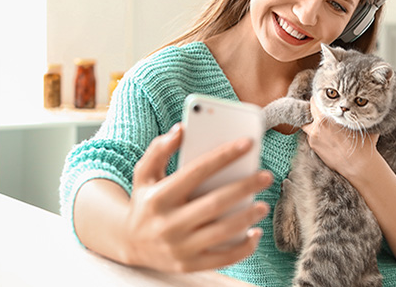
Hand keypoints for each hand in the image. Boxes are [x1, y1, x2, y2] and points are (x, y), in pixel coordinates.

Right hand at [122, 123, 272, 271]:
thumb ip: (159, 150)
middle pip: (215, 203)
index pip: (197, 171)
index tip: (248, 143)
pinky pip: (222, 258)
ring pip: (221, 232)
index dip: (224, 155)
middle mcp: (168, 224)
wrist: (130, 244)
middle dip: (244, 187)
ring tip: (263, 204)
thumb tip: (181, 129)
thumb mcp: (144, 174)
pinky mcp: (188, 264)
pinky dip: (243, 247)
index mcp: (159, 197)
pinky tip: (255, 233)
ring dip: (247, 217)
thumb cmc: (146, 201)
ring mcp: (179, 247)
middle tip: (266, 176)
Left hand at [301, 98, 379, 179]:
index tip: (322, 98)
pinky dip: (317, 133)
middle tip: (322, 108)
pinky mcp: (314, 147)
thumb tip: (356, 103)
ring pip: (307, 124)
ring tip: (323, 122)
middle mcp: (316, 128)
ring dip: (313, 122)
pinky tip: (327, 136)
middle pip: (308, 112)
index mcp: (325, 119)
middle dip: (314, 109)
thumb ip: (353, 112)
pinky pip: (312, 136)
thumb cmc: (362, 143)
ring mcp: (313, 139)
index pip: (314, 102)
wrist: (359, 165)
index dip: (318, 98)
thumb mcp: (359, 122)